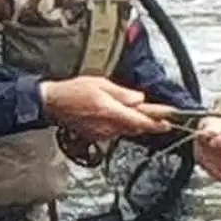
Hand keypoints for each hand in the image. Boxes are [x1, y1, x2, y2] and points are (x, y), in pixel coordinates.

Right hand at [39, 76, 170, 142]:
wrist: (53, 103)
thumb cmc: (73, 92)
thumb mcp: (101, 84)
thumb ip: (122, 93)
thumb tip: (139, 98)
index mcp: (110, 111)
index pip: (140, 121)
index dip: (156, 122)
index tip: (168, 122)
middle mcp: (108, 126)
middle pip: (136, 126)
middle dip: (145, 120)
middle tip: (154, 113)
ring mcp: (102, 133)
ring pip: (126, 129)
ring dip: (131, 120)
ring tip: (122, 107)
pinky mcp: (98, 136)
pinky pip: (115, 131)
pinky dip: (118, 123)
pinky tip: (111, 113)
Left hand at [193, 117, 220, 181]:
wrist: (211, 142)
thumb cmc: (214, 131)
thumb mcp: (212, 124)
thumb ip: (211, 128)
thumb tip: (212, 133)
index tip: (211, 141)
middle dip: (217, 152)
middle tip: (208, 147)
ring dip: (212, 161)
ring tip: (207, 153)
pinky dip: (213, 170)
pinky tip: (210, 162)